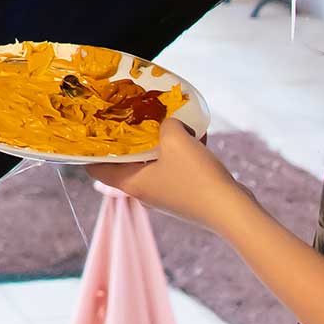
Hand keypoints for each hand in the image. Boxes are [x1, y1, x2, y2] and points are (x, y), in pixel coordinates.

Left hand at [107, 121, 250, 231]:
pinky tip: (197, 136)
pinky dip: (180, 152)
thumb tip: (168, 124)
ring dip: (161, 141)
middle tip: (134, 114)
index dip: (90, 147)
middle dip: (131, 137)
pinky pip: (174, 167)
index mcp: (130, 182)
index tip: (94, 126)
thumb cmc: (196, 176)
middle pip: (126, 161)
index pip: (95, 166)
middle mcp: (143, 190)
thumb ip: (165, 124)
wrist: (232, 210)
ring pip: (153, 161)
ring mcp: (164, 194)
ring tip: (173, 121)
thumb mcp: (175, 138)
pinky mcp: (183, 195)